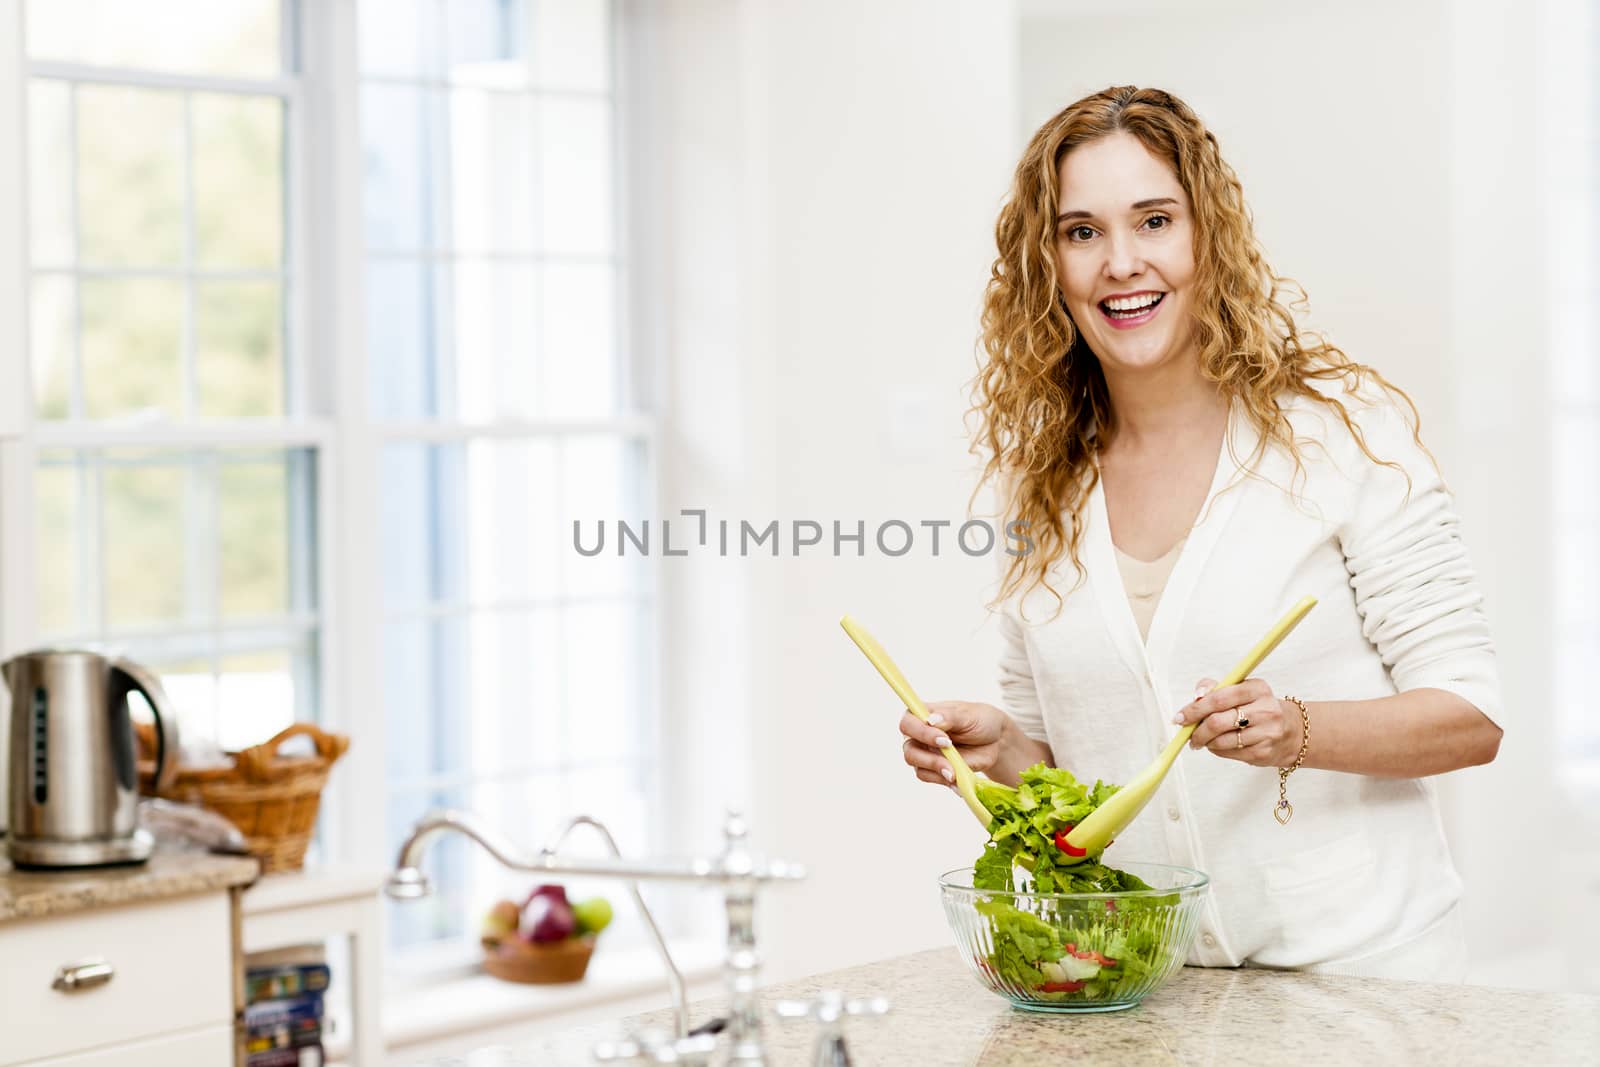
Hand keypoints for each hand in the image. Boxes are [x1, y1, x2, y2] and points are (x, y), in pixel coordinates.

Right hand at [899, 701, 1010, 787]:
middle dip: (929, 758)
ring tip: (955, 773)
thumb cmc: (980, 720)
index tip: (944, 740)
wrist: (995, 741)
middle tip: (951, 762)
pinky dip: (943, 780)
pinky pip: (930, 778)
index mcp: (923, 715)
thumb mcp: (969, 715)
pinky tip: (957, 780)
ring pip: (918, 767)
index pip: (908, 723)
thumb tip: (932, 720)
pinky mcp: (934, 769)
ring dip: (936, 771)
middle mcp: (919, 735)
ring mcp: (925, 753)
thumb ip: (950, 717)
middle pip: (909, 749)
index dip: (921, 733)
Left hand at [1173, 677, 1303, 767]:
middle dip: (1196, 729)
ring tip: (1202, 740)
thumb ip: (1215, 688)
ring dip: (1205, 742)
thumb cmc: (1258, 708)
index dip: (1195, 708)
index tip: (1180, 716)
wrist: (1291, 732)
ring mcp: (1266, 733)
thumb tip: (1196, 696)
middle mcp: (1265, 710)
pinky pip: (1229, 753)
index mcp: (1257, 689)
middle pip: (1217, 722)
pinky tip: (1217, 745)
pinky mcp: (1263, 752)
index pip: (1219, 697)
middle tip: (1187, 733)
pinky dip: (1217, 750)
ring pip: (1221, 741)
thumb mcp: (1241, 690)